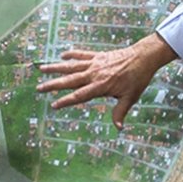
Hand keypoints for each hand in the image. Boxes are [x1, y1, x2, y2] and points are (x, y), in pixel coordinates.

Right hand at [36, 33, 177, 127]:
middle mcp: (94, 74)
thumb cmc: (137, 79)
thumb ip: (120, 112)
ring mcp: (95, 63)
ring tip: (42, 68)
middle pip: (70, 80)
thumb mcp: (130, 97)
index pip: (79, 95)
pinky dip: (72, 54)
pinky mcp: (98, 56)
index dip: (65, 101)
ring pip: (71, 65)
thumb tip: (118, 128)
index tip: (53, 105)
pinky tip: (62, 55)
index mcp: (100, 86)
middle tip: (39, 88)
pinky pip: (82, 54)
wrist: (143, 57)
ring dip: (56, 67)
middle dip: (53, 85)